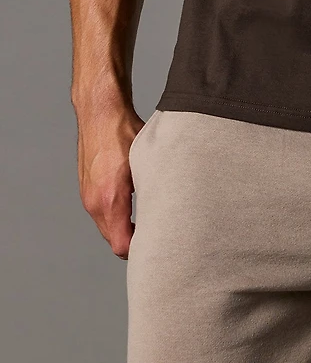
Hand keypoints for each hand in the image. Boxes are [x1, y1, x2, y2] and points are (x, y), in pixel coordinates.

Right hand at [75, 109, 143, 259]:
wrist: (100, 112)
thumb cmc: (124, 132)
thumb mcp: (147, 161)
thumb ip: (154, 189)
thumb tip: (172, 208)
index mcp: (111, 199)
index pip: (121, 246)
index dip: (140, 251)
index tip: (158, 245)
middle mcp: (95, 202)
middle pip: (114, 241)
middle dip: (134, 242)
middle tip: (158, 235)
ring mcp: (88, 197)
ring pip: (107, 228)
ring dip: (123, 229)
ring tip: (147, 220)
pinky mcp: (87, 189)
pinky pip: (101, 214)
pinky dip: (115, 216)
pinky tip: (132, 205)